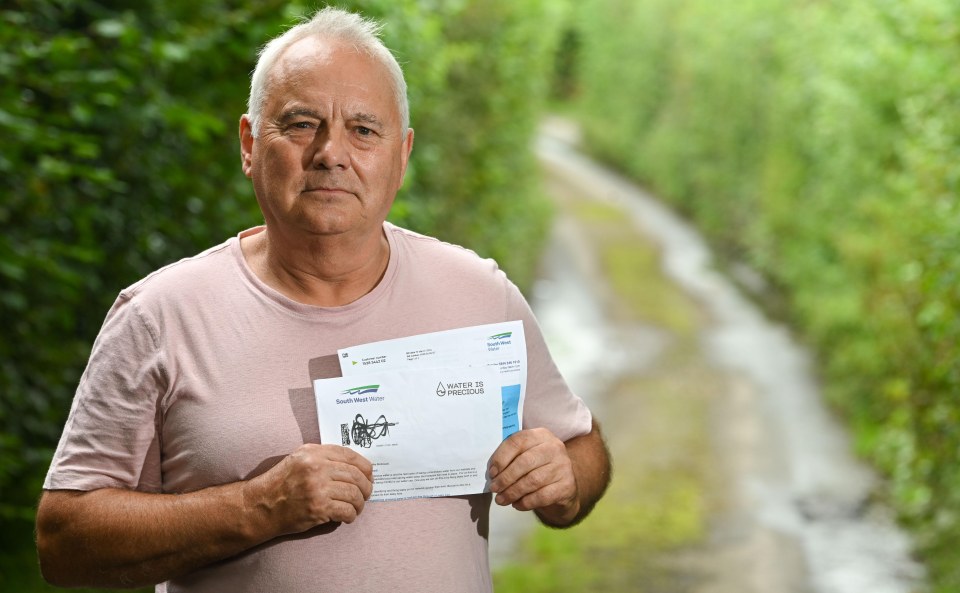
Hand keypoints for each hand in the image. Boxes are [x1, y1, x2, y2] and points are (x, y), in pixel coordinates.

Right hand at [246, 443, 373, 534]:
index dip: (365, 466)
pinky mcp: (318, 508)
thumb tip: (354, 464)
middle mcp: (316, 468)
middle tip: (366, 494)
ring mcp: (318, 488)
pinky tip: (348, 516)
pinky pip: (346, 510)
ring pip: (354, 494)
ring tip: (357, 507)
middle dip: (366, 487)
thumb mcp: (299, 458)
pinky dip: (351, 515)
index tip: (369, 474)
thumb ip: (323, 456)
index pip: (349, 455)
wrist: (261, 505)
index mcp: (314, 453)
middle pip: (356, 475)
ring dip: (360, 503)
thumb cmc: (281, 482)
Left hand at [487, 428, 579, 523]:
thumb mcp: (526, 456)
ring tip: (501, 500)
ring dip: (513, 492)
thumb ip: (511, 458)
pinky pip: (542, 496)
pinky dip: (526, 502)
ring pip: (533, 480)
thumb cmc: (538, 468)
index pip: (518, 441)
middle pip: (525, 462)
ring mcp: (563, 466)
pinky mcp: (567, 485)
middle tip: (494, 489)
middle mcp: (554, 447)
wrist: (563, 486)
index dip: (501, 457)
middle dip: (506, 477)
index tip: (492, 473)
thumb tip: (492, 473)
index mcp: (541, 435)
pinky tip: (517, 505)